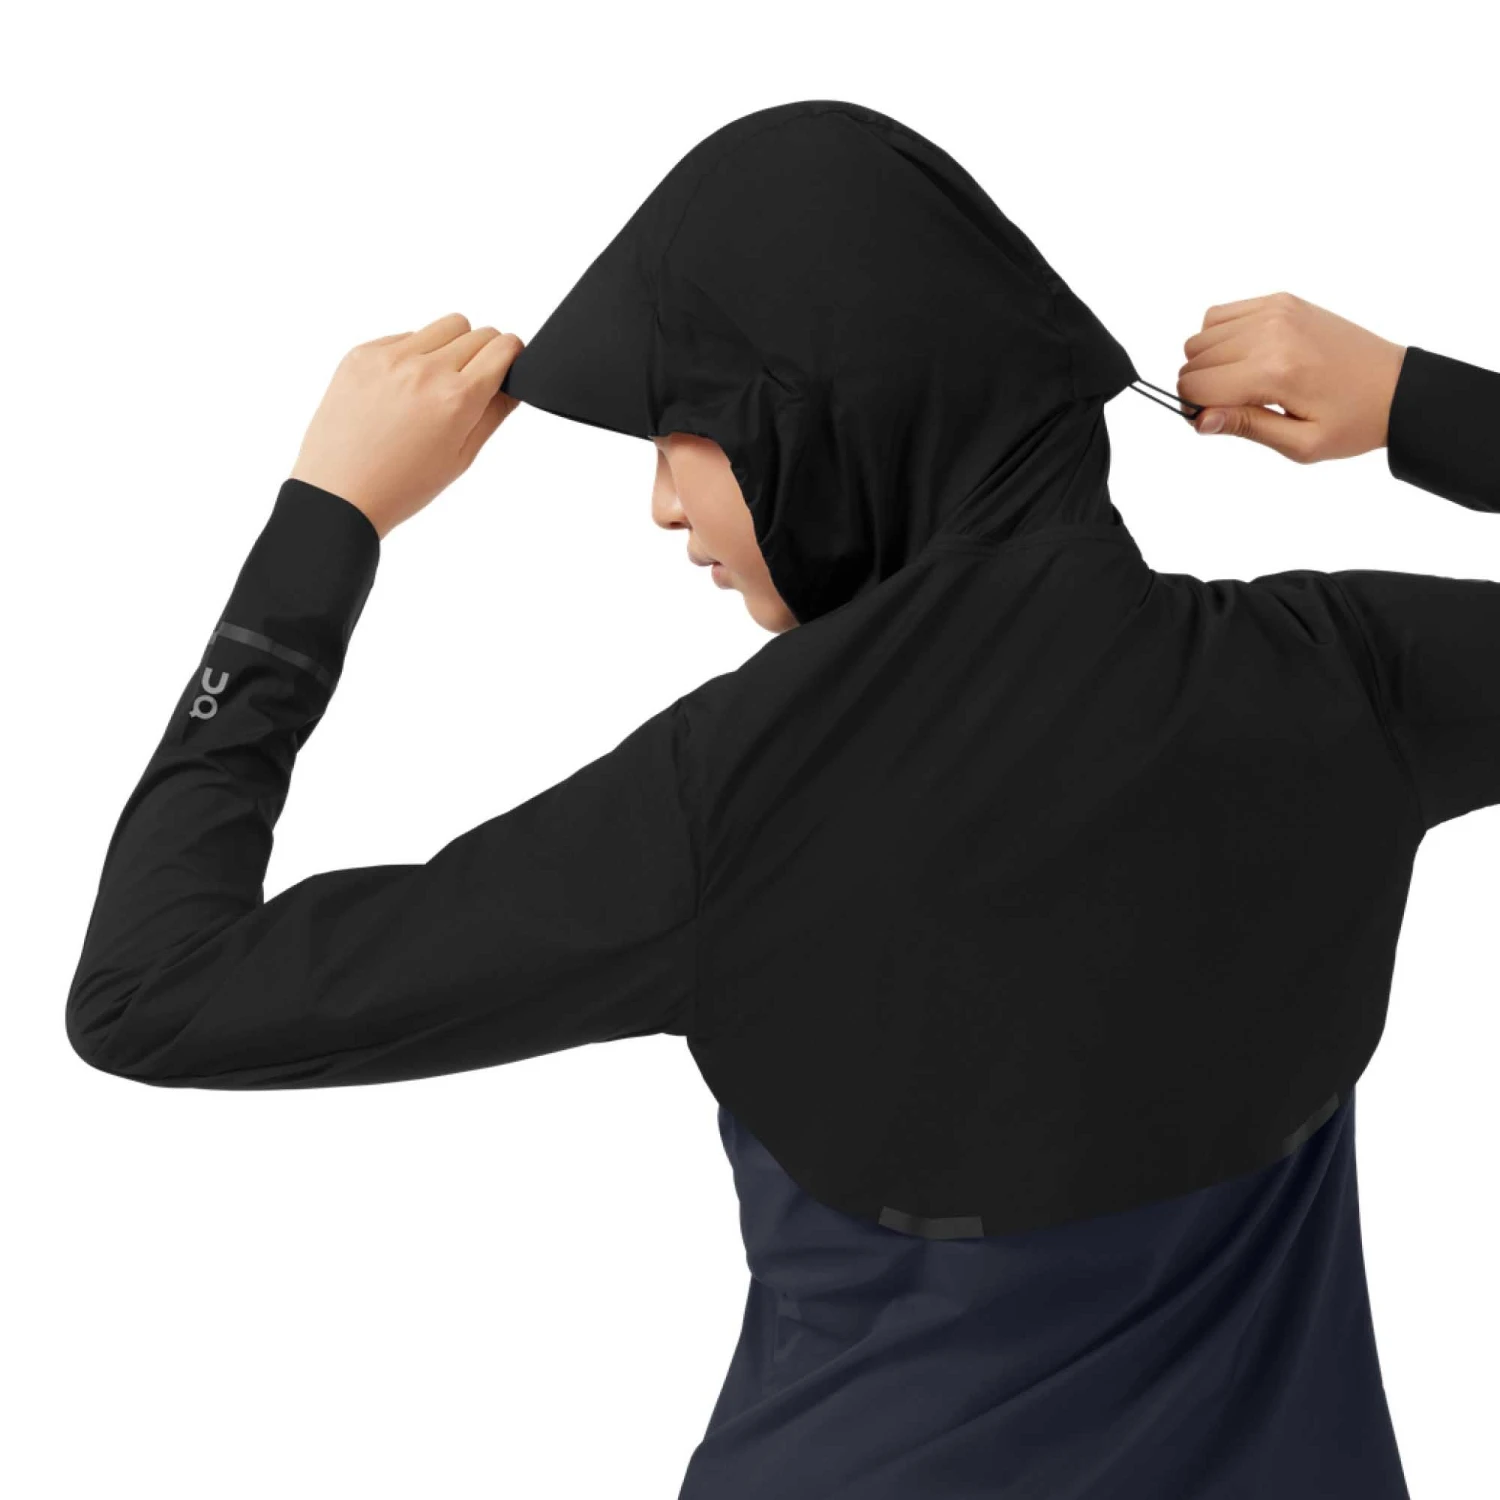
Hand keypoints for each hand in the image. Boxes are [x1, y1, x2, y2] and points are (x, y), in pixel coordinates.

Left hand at [290, 313, 523, 537]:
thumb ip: (494, 413)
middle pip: (477, 332)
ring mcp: (390, 358)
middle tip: (470, 384)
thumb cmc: (401, 485)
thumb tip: (513, 383)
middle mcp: (426, 370)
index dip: (512, 356)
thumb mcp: (461, 457)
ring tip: (436, 383)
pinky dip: (413, 354)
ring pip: (445, 326)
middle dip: (484, 353)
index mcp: (457, 399)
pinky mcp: (362, 354)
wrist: (339, 493)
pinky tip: (401, 390)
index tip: (507, 366)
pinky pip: (405, 336)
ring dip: (451, 346)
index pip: (503, 347)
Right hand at [1177, 292, 1406, 463]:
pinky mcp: (1281, 301)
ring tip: (1238, 383)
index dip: (1195, 411)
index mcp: (1275, 371)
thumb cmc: (1353, 422)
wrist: (1396, 386)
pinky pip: (1220, 315)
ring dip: (1207, 364)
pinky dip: (1219, 337)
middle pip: (1194, 360)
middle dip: (1200, 388)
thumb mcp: (1301, 444)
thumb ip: (1246, 428)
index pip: (1196, 386)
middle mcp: (1271, 332)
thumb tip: (1199, 420)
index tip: (1216, 423)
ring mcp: (1275, 311)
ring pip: (1201, 337)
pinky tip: (1242, 358)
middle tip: (1230, 407)